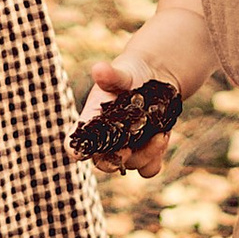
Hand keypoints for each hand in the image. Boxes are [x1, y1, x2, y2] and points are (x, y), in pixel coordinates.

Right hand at [78, 55, 178, 175]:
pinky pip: (149, 168)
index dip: (77, 150)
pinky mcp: (147, 153)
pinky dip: (156, 157)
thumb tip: (99, 69)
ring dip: (145, 154)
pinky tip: (163, 136)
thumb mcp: (121, 73)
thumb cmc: (129, 75)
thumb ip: (110, 75)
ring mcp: (127, 149)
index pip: (75, 144)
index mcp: (91, 124)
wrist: (156, 78)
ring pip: (131, 165)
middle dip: (115, 159)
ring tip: (159, 135)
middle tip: (127, 149)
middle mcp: (107, 141)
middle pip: (104, 163)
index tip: (83, 151)